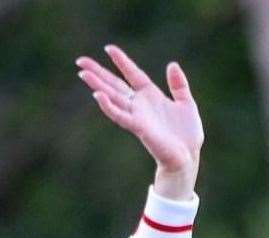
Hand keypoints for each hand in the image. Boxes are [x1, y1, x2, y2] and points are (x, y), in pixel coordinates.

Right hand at [77, 46, 202, 200]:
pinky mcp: (139, 128)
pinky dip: (109, 106)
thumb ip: (179, 85)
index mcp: (151, 96)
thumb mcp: (186, 103)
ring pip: (113, 97)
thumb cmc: (187, 135)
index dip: (122, 61)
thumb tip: (171, 64)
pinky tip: (98, 96)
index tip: (108, 48)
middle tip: (80, 61)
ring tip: (83, 74)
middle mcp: (140, 105)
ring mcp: (137, 116)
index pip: (133, 74)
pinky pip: (120, 116)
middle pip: (115, 85)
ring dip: (97, 86)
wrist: (188, 157)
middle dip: (98, 73)